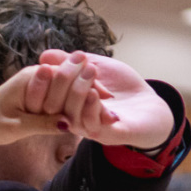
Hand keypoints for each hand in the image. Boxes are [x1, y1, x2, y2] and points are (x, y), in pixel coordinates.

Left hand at [0, 54, 103, 145]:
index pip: (65, 78)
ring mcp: (42, 87)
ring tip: (110, 116)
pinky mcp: (43, 98)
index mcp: (31, 78)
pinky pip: (64, 101)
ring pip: (70, 92)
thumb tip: (67, 124)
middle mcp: (39, 77)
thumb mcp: (15, 127)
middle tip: (114, 106)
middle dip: (93, 93)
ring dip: (88, 102)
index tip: (105, 98)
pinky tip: (94, 119)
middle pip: (72, 82)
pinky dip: (78, 108)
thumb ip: (41, 124)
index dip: (86, 88)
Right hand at [34, 49, 174, 147]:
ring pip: (71, 114)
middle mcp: (73, 119)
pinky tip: (95, 93)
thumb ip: (72, 61)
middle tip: (78, 61)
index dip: (40, 82)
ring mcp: (88, 128)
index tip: (47, 65)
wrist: (151, 105)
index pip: (42, 97)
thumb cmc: (122, 87)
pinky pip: (91, 125)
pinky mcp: (107, 135)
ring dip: (78, 91)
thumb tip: (44, 55)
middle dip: (62, 80)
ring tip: (91, 71)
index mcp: (65, 104)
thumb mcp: (96, 66)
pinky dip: (90, 107)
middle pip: (53, 106)